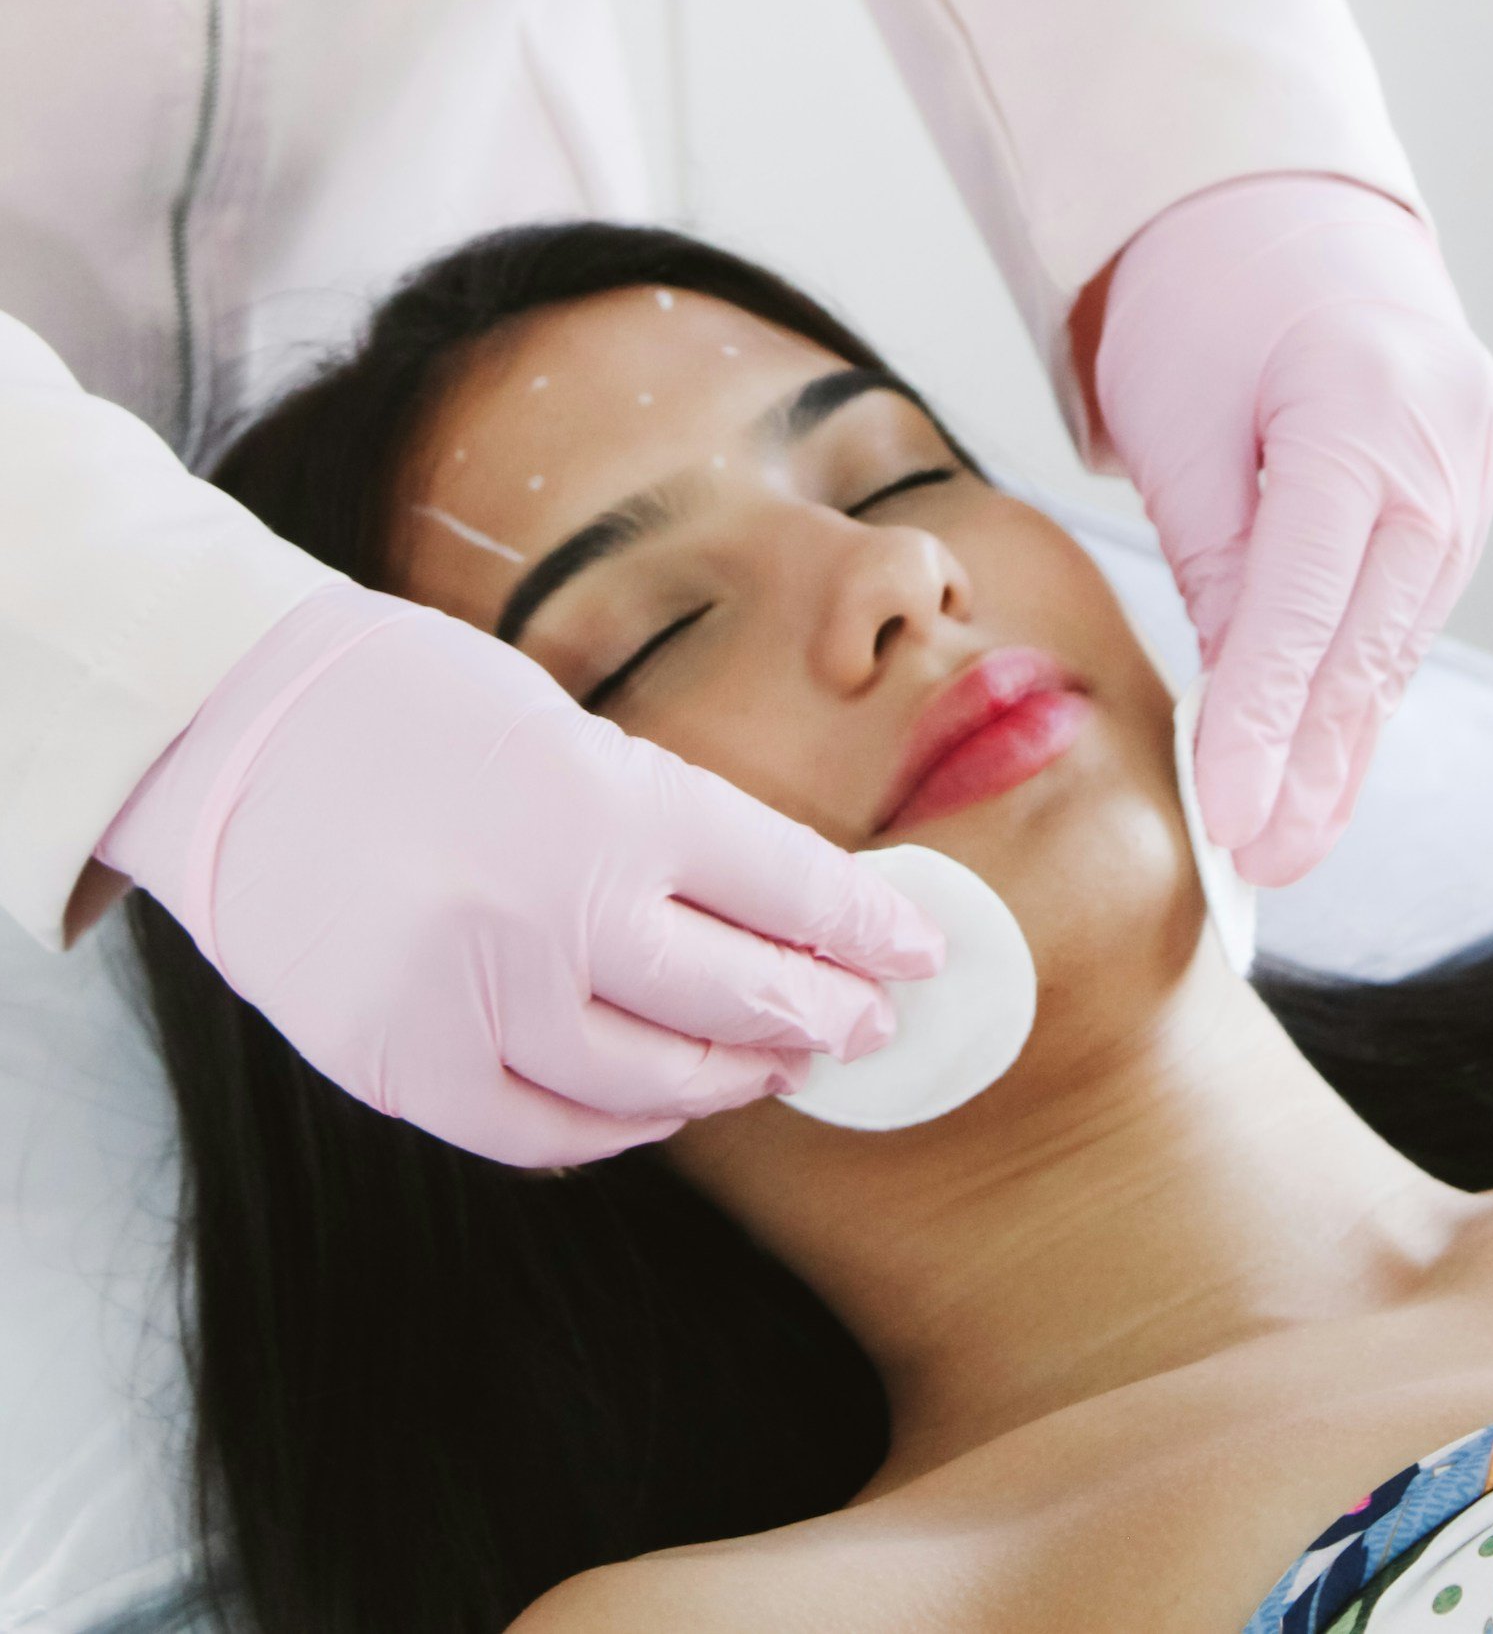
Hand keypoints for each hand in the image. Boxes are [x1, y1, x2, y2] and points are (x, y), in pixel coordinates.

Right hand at [99, 581, 942, 1164]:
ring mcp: (476, 1001)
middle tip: (865, 1023)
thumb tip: (767, 916)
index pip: (787, 887)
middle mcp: (559, 912)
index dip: (867, 928)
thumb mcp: (564, 732)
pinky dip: (611, 1127)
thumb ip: (657, 829)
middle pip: (739, 1000)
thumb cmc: (409, 703)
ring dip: (729, 1082)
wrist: (230, 726)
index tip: (918, 951)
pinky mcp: (402, 1066)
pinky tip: (650, 1107)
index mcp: (613, 803)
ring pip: (650, 1088)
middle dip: (823, 1015)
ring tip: (772, 1067)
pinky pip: (540, 1132)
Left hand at [1091, 174, 1492, 884]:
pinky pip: (1405, 604)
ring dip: (1344, 740)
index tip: (1230, 817)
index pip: (1310, 603)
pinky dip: (1361, 681)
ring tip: (1288, 840)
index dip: (1270, 723)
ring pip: (1398, 633)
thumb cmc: (1201, 302)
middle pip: (1375, 636)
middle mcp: (1445, 445)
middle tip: (1262, 860)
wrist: (1272, 206)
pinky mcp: (1464, 489)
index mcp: (1367, 409)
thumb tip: (1242, 721)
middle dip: (1318, 761)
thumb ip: (1222, 570)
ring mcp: (1471, 469)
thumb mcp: (1181, 429)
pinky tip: (1327, 759)